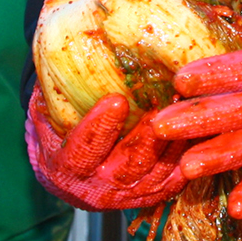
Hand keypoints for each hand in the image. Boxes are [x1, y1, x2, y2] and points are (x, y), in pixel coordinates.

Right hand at [25, 89, 184, 210]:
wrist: (69, 178)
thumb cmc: (56, 135)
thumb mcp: (44, 114)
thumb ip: (51, 90)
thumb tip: (58, 45)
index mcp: (67, 169)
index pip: (83, 150)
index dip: (99, 127)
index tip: (116, 100)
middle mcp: (99, 189)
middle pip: (130, 165)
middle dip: (148, 134)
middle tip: (165, 101)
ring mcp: (129, 195)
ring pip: (158, 172)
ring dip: (175, 141)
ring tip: (186, 108)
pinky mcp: (153, 195)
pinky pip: (176, 179)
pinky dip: (189, 155)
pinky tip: (197, 128)